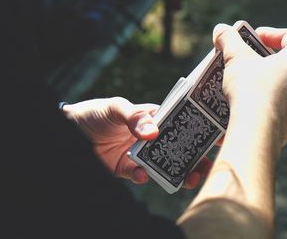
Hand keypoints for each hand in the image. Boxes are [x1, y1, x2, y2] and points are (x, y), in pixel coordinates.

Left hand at [63, 97, 211, 187]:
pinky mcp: (127, 169)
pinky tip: (142, 175)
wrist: (69, 131)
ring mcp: (141, 155)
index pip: (181, 123)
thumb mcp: (115, 107)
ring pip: (165, 166)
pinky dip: (143, 177)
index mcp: (154, 119)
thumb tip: (153, 132)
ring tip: (188, 179)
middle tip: (208, 165)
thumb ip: (134, 116)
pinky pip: (140, 176)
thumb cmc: (96, 113)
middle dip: (196, 157)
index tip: (217, 135)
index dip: (200, 129)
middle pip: (179, 148)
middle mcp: (151, 138)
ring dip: (179, 173)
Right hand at [213, 24, 286, 150]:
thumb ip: (229, 39)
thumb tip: (220, 29)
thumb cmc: (250, 89)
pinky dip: (272, 103)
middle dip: (269, 60)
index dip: (270, 35)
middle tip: (249, 62)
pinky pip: (286, 107)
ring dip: (272, 82)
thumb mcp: (235, 58)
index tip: (253, 39)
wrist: (256, 130)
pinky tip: (253, 106)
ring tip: (249, 85)